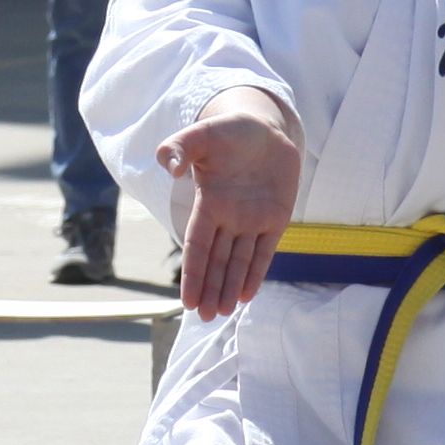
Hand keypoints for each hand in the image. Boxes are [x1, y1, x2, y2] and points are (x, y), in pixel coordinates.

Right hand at [157, 86, 304, 322]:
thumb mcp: (202, 134)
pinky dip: (255, 273)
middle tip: (205, 318)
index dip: (193, 273)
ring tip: (222, 313)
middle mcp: (229, 217)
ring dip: (230, 287)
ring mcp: (252, 220)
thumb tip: (168, 166)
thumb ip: (179, 148)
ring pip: (238, 261)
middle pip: (216, 261)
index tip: (187, 300)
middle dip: (210, 289)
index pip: (197, 246)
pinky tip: (247, 296)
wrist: (264, 127)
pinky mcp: (276, 218)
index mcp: (209, 203)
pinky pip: (264, 251)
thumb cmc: (229, 131)